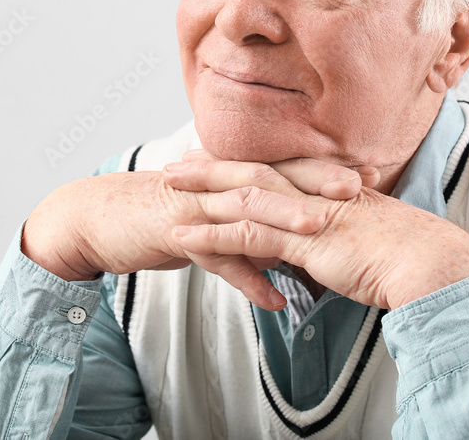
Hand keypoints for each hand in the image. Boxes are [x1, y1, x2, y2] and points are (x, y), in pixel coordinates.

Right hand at [20, 169, 329, 306]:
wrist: (102, 218)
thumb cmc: (163, 215)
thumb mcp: (211, 214)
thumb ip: (250, 225)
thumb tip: (288, 247)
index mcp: (227, 175)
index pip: (282, 166)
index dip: (322, 169)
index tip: (366, 176)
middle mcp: (216, 183)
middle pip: (271, 176)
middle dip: (313, 181)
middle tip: (356, 190)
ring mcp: (196, 205)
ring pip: (244, 208)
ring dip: (282, 220)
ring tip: (320, 234)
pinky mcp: (175, 232)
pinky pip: (215, 257)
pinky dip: (246, 280)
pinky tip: (274, 302)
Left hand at [162, 152, 468, 309]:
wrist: (432, 264)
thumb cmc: (407, 258)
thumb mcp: (362, 244)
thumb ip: (333, 243)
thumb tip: (313, 254)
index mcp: (328, 189)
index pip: (277, 169)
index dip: (242, 164)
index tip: (214, 158)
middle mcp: (313, 193)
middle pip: (252, 171)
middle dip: (211, 166)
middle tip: (176, 162)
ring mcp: (307, 213)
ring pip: (242, 195)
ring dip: (201, 191)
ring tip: (167, 188)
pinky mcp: (304, 240)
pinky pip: (247, 235)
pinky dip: (212, 236)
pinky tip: (183, 238)